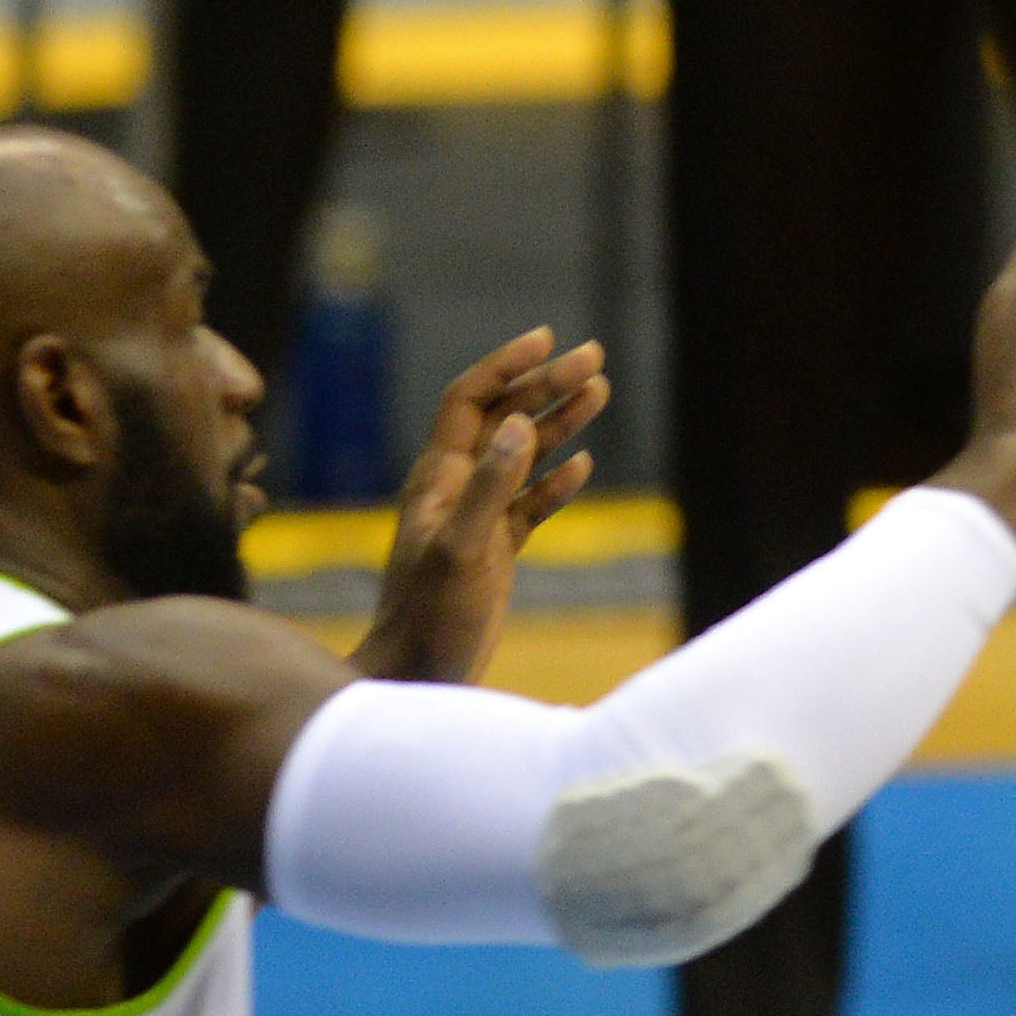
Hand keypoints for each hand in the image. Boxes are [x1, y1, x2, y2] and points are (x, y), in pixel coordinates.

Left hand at [354, 329, 609, 682]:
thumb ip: (489, 485)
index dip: (507, 365)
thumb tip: (519, 424)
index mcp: (437, 477)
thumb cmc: (429, 617)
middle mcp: (453, 488)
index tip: (548, 339)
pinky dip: (557, 481)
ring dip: (559, 422)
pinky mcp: (494, 551)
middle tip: (595, 356)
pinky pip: (530, 503)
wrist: (415, 676)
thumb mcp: (462, 549)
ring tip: (600, 391)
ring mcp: (475, 519)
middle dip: (546, 384)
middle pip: (503, 418)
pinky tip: (584, 465)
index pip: (471, 400)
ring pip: (522, 456)